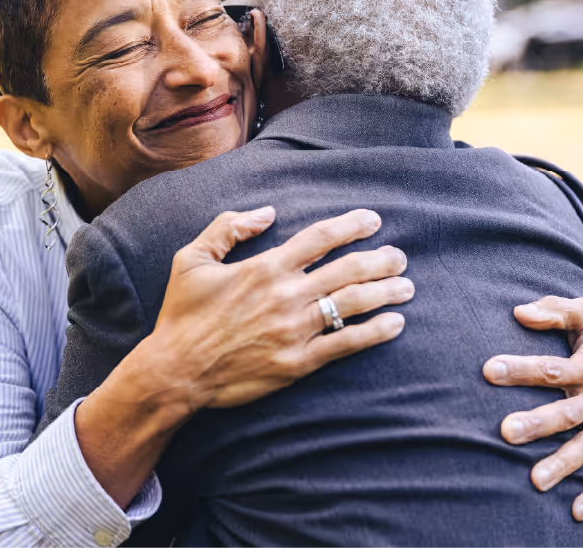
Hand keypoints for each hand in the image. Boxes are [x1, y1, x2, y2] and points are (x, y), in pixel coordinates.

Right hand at [141, 206, 413, 410]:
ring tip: (406, 286)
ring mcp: (294, 331)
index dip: (351, 226)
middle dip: (381, 259)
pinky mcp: (297, 362)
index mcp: (263, 268)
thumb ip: (227, 228)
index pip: (319, 238)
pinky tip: (395, 324)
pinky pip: (346, 344)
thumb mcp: (190, 259)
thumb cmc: (182, 314)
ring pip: (353, 304)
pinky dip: (375, 332)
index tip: (373, 220)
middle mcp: (285, 296)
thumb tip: (266, 212)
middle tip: (400, 257)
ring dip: (386, 292)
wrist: (176, 370)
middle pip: (348, 270)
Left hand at [484, 296, 582, 520]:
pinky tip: (575, 512)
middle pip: (567, 414)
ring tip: (534, 481)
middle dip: (538, 424)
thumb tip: (519, 312)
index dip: (522, 369)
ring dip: (561, 465)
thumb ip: (555, 311)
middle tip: (506, 432)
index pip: (553, 370)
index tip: (488, 370)